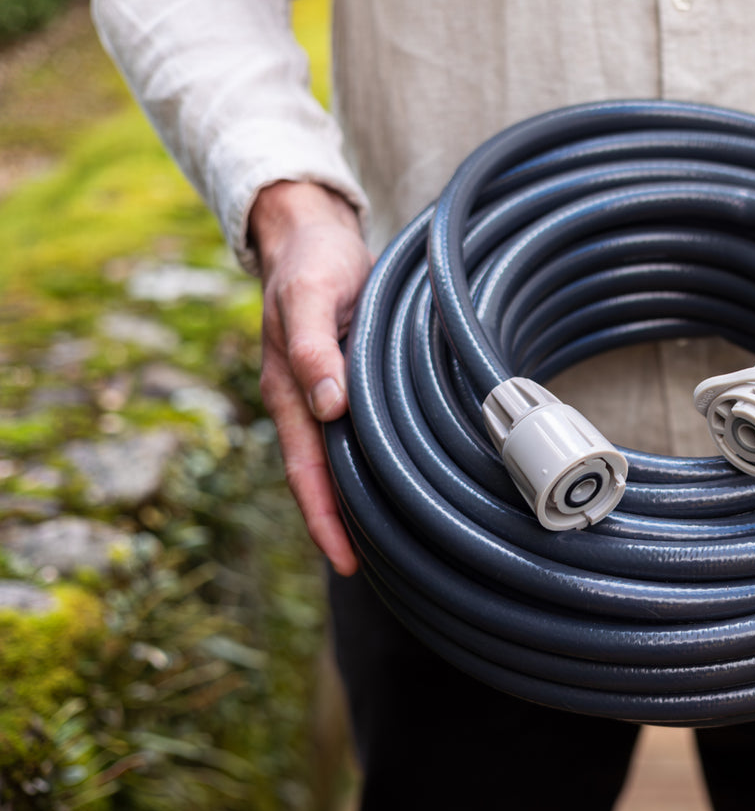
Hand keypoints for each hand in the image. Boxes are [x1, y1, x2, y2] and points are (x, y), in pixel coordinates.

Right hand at [250, 181, 371, 575]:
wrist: (315, 236)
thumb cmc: (312, 264)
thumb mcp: (310, 296)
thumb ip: (315, 350)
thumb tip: (327, 407)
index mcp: (289, 393)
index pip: (306, 473)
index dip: (324, 520)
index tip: (346, 563)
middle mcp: (308, 405)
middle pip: (327, 481)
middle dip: (349, 529)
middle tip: (388, 573)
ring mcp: (330, 399)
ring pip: (348, 465)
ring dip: (369, 504)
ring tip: (406, 546)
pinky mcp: (355, 386)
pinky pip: (365, 438)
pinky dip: (382, 467)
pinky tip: (410, 486)